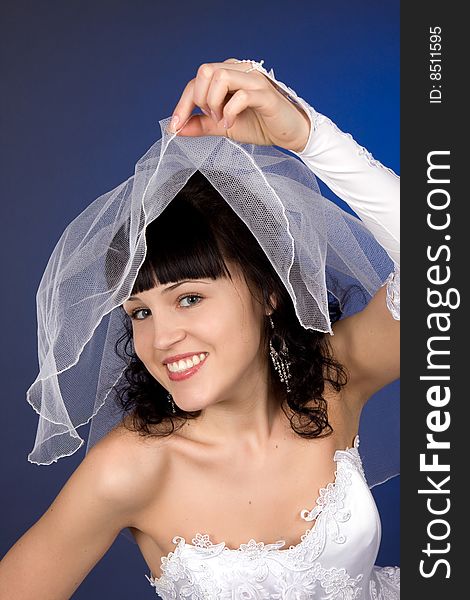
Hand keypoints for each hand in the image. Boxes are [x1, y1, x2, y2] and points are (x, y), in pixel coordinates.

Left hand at [168, 59, 310, 152]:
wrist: (289, 133)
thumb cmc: (260, 124)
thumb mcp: (223, 125)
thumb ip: (201, 124)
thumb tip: (176, 128)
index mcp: (228, 74)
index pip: (197, 80)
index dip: (182, 103)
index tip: (176, 126)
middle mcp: (240, 71)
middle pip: (205, 71)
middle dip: (200, 99)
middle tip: (211, 118)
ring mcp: (254, 80)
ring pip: (220, 76)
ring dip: (214, 103)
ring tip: (222, 120)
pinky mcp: (265, 94)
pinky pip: (240, 96)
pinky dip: (229, 112)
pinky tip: (231, 124)